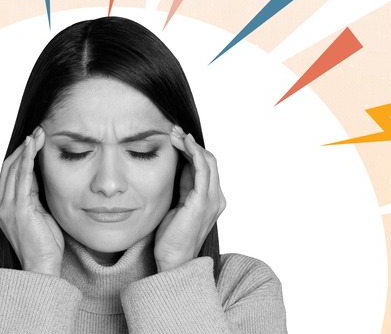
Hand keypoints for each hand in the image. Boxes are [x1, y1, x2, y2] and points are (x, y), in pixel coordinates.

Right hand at [0, 126, 63, 275]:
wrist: (41, 267)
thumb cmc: (44, 244)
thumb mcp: (38, 214)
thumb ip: (34, 196)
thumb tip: (39, 176)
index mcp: (2, 207)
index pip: (9, 174)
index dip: (21, 155)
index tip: (34, 141)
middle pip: (8, 167)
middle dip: (24, 148)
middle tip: (38, 132)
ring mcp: (7, 207)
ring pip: (14, 168)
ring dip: (27, 149)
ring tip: (40, 134)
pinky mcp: (18, 209)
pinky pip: (21, 177)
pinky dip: (27, 159)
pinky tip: (33, 146)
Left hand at [154, 125, 225, 272]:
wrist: (173, 260)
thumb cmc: (173, 236)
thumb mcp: (178, 203)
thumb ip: (183, 186)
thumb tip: (179, 164)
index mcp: (212, 199)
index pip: (206, 166)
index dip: (192, 149)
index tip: (177, 137)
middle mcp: (217, 198)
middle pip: (209, 160)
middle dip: (191, 143)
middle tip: (174, 130)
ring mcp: (212, 200)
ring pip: (207, 161)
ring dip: (190, 144)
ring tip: (174, 133)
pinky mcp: (202, 202)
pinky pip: (202, 171)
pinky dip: (194, 153)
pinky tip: (183, 144)